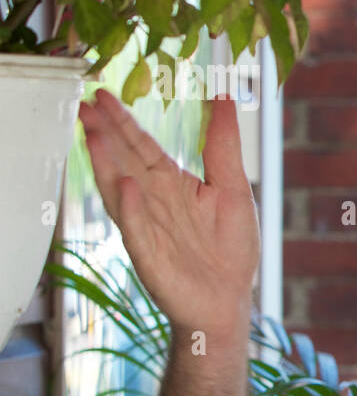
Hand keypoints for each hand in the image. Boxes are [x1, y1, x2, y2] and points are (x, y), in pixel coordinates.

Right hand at [78, 89, 259, 336]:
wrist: (228, 301)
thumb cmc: (231, 248)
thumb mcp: (234, 188)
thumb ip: (223, 145)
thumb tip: (225, 97)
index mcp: (173, 184)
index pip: (143, 147)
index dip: (124, 122)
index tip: (102, 95)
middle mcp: (155, 202)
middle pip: (126, 162)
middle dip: (106, 134)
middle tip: (84, 104)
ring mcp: (149, 228)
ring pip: (123, 191)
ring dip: (108, 164)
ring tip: (95, 136)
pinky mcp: (152, 256)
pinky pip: (137, 230)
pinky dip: (131, 210)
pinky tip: (126, 188)